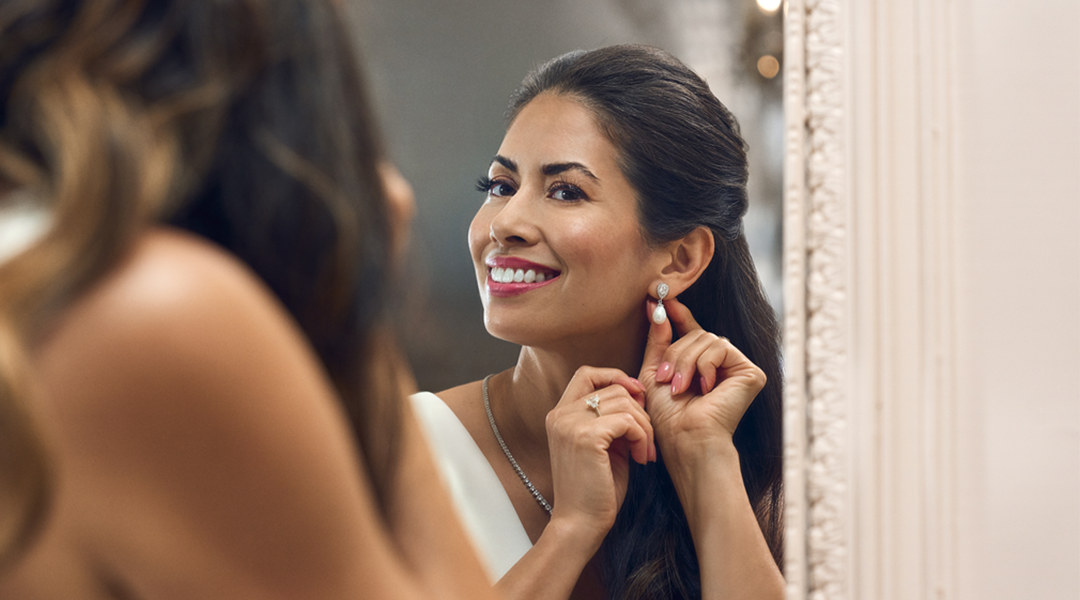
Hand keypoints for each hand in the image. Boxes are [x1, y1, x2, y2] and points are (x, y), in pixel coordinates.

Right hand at [544, 367, 654, 541]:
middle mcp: (560, 414)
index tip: (637, 398)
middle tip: (647, 442)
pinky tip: (641, 459)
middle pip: (613, 388)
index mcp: (559, 415)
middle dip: (640, 412)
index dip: (616, 377)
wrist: (580, 525)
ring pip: (625, 402)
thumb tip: (638, 394)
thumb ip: (612, 418)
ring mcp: (570, 424)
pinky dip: (643, 438)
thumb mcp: (603, 446)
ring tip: (645, 453)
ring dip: (645, 427)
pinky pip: (628, 421)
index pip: (587, 374)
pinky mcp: (586, 437)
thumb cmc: (595, 490)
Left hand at [639, 298, 765, 457]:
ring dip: (686, 362)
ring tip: (679, 387)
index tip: (661, 300)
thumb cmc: (668, 417)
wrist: (685, 439)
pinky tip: (705, 388)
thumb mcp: (655, 373)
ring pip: (707, 339)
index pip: (692, 331)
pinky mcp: (751, 373)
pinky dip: (705, 365)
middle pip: (697, 334)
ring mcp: (737, 368)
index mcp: (700, 365)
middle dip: (676, 353)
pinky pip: (721, 347)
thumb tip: (657, 308)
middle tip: (666, 379)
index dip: (679, 314)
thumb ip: (658, 341)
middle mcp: (721, 365)